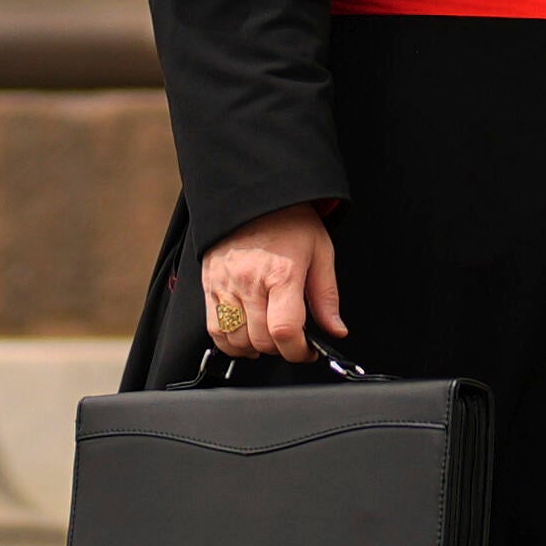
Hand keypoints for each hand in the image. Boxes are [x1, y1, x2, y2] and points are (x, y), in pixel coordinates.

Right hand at [197, 207, 343, 360]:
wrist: (254, 194)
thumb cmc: (288, 221)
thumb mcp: (320, 252)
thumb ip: (326, 296)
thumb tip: (335, 330)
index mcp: (281, 273)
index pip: (285, 331)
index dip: (299, 351)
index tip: (308, 350)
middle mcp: (250, 281)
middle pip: (262, 340)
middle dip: (282, 350)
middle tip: (293, 341)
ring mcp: (225, 284)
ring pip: (236, 339)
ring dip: (256, 348)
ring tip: (270, 338)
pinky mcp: (210, 285)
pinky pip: (215, 329)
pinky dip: (230, 342)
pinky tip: (246, 337)